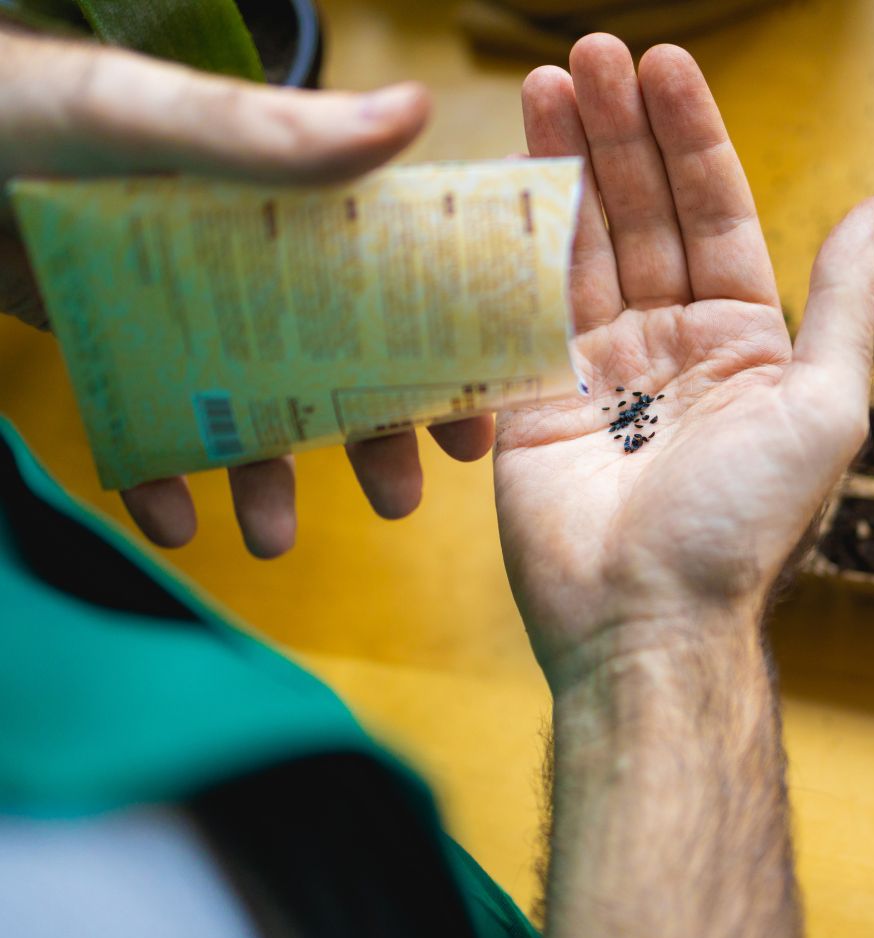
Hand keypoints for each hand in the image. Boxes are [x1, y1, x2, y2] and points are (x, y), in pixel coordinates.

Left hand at [0, 27, 493, 556]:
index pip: (390, 292)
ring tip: (274, 540)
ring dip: (268, 482)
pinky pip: (146, 434)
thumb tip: (412, 114)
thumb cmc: (25, 106)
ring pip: (245, 414)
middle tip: (401, 500)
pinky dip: (161, 483)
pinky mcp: (110, 353)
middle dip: (370, 441)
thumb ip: (272, 132)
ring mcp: (177, 319)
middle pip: (332, 369)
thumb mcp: (152, 119)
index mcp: (282, 214)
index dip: (439, 358)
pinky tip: (175, 521)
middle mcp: (243, 273)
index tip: (473, 420)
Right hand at [495, 34, 873, 688]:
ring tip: (549, 82)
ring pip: (580, 244)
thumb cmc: (745, 526)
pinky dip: (515, 239)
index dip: (691, 138)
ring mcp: (597, 367)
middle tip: (592, 52)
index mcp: (742, 343)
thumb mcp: (824, 407)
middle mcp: (669, 344)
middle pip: (642, 214)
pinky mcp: (531, 396)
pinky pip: (522, 304)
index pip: (714, 214)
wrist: (646, 623)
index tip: (665, 64)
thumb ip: (842, 301)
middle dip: (619, 132)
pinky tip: (508, 171)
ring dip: (564, 164)